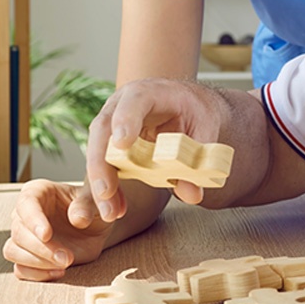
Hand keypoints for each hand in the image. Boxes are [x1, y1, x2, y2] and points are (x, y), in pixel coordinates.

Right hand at [4, 179, 110, 280]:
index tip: (46, 235)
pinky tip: (59, 272)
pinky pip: (20, 269)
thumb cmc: (93, 208)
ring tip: (65, 264)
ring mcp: (23, 236)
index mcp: (38, 192)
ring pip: (13, 251)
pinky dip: (37, 274)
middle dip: (42, 248)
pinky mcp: (27, 256)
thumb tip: (78, 219)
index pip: (26, 204)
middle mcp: (25, 213)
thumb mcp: (96, 202)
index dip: (34, 220)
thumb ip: (87, 207)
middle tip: (67, 258)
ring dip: (37, 262)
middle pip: (18, 232)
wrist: (95, 228)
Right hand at [85, 78, 230, 221]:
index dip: (126, 120)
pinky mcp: (111, 144)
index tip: (123, 144)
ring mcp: (112, 123)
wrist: (187, 104)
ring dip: (101, 183)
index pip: (135, 101)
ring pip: (98, 151)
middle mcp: (122, 105)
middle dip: (102, 163)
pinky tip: (115, 208)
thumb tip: (191, 194)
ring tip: (111, 212)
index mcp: (149, 92)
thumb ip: (199, 158)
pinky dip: (109, 188)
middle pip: (103, 129)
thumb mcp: (206, 129)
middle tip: (106, 191)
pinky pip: (104, 165)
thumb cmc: (195, 110)